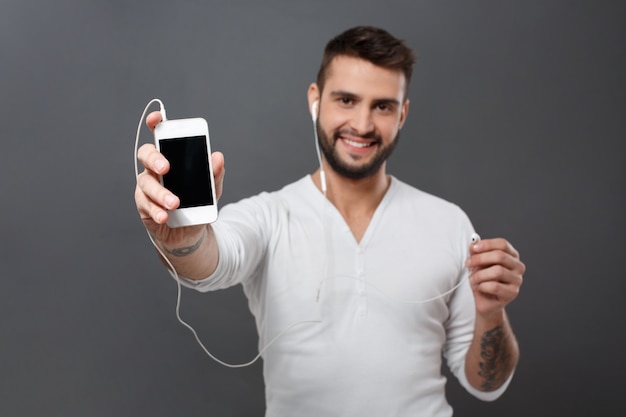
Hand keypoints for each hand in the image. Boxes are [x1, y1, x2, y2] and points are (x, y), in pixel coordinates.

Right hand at [134, 111, 225, 245]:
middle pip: (146, 155)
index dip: (156, 124)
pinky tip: (164, 216)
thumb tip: (218, 157)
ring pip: (146, 183)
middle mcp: (155, 169)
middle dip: (155, 159)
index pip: (160, 136)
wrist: (191, 232)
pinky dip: (156, 210)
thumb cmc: (197, 203)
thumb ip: (214, 174)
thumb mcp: (211, 189)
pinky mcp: (144, 206)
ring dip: (161, 193)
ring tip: (175, 203)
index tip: (156, 119)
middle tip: (166, 168)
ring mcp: (147, 187)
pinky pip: (146, 205)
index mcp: (172, 158)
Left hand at [465, 238, 524, 317]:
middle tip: (468, 263)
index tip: (473, 248)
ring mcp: (517, 280)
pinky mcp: (512, 293)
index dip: (487, 244)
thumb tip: (474, 243)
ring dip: (480, 275)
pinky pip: (495, 286)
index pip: (502, 244)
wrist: (484, 301)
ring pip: (497, 271)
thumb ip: (476, 253)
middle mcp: (518, 266)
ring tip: (474, 279)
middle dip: (480, 259)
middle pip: (500, 256)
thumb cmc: (482, 280)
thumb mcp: (477, 264)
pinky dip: (483, 286)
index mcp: (511, 255)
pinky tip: (481, 287)